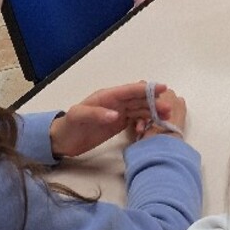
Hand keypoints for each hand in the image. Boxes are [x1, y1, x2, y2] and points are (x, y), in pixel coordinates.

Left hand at [49, 82, 181, 156]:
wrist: (62, 141)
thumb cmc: (69, 126)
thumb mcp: (79, 117)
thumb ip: (96, 114)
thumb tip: (116, 115)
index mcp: (107, 96)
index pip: (130, 90)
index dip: (146, 89)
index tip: (162, 88)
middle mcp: (116, 102)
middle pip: (139, 99)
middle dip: (154, 102)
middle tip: (167, 110)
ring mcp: (118, 113)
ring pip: (140, 109)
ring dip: (152, 113)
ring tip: (164, 119)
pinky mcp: (118, 123)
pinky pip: (136, 120)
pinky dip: (144, 123)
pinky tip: (146, 130)